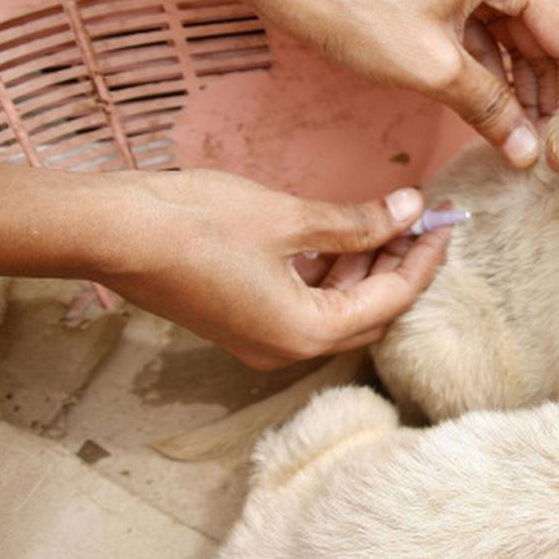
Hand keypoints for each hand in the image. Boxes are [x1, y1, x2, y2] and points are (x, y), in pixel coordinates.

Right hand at [96, 170, 450, 369]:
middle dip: (400, 265)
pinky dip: (331, 271)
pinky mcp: (245, 321)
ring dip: (366, 266)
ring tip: (389, 218)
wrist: (111, 232)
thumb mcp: (289, 218)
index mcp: (306, 333)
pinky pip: (307, 303)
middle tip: (423, 219)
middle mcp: (287, 349)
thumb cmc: (197, 223)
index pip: (391, 299)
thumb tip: (412, 209)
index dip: (424, 257)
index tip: (446, 220)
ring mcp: (263, 339)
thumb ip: (358, 221)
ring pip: (338, 307)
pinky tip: (343, 233)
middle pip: (370, 312)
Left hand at [240, 0, 558, 167]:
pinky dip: (488, 68)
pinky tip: (491, 111)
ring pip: (514, 35)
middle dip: (545, 94)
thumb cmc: (352, 2)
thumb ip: (491, 110)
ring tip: (519, 142)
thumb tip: (529, 152)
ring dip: (516, 86)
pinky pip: (484, 27)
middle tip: (542, 154)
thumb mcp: (432, 67)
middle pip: (546, 35)